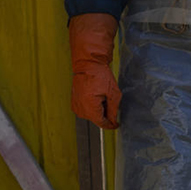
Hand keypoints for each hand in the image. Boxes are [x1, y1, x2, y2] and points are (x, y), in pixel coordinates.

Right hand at [69, 13, 121, 128]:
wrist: (87, 64)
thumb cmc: (100, 76)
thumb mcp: (113, 93)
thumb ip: (113, 110)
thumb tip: (113, 121)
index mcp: (90, 107)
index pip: (101, 123)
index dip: (110, 125)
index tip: (116, 124)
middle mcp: (80, 109)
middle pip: (96, 119)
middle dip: (105, 114)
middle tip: (110, 101)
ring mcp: (76, 106)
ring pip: (91, 115)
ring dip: (99, 110)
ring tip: (102, 95)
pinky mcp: (74, 103)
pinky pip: (85, 110)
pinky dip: (92, 106)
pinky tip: (96, 96)